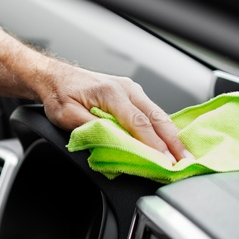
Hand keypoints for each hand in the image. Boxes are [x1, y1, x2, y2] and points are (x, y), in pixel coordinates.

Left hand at [34, 66, 190, 162]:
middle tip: (185, 160)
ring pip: (157, 114)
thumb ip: (91, 129)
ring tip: (182, 154)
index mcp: (111, 93)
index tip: (165, 161)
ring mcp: (130, 89)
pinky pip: (150, 111)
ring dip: (170, 134)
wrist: (53, 77)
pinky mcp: (130, 93)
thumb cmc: (58, 94)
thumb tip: (113, 142)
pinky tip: (168, 140)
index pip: (139, 123)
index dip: (154, 144)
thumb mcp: (66, 116)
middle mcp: (126, 88)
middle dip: (173, 141)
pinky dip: (161, 127)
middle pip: (157, 117)